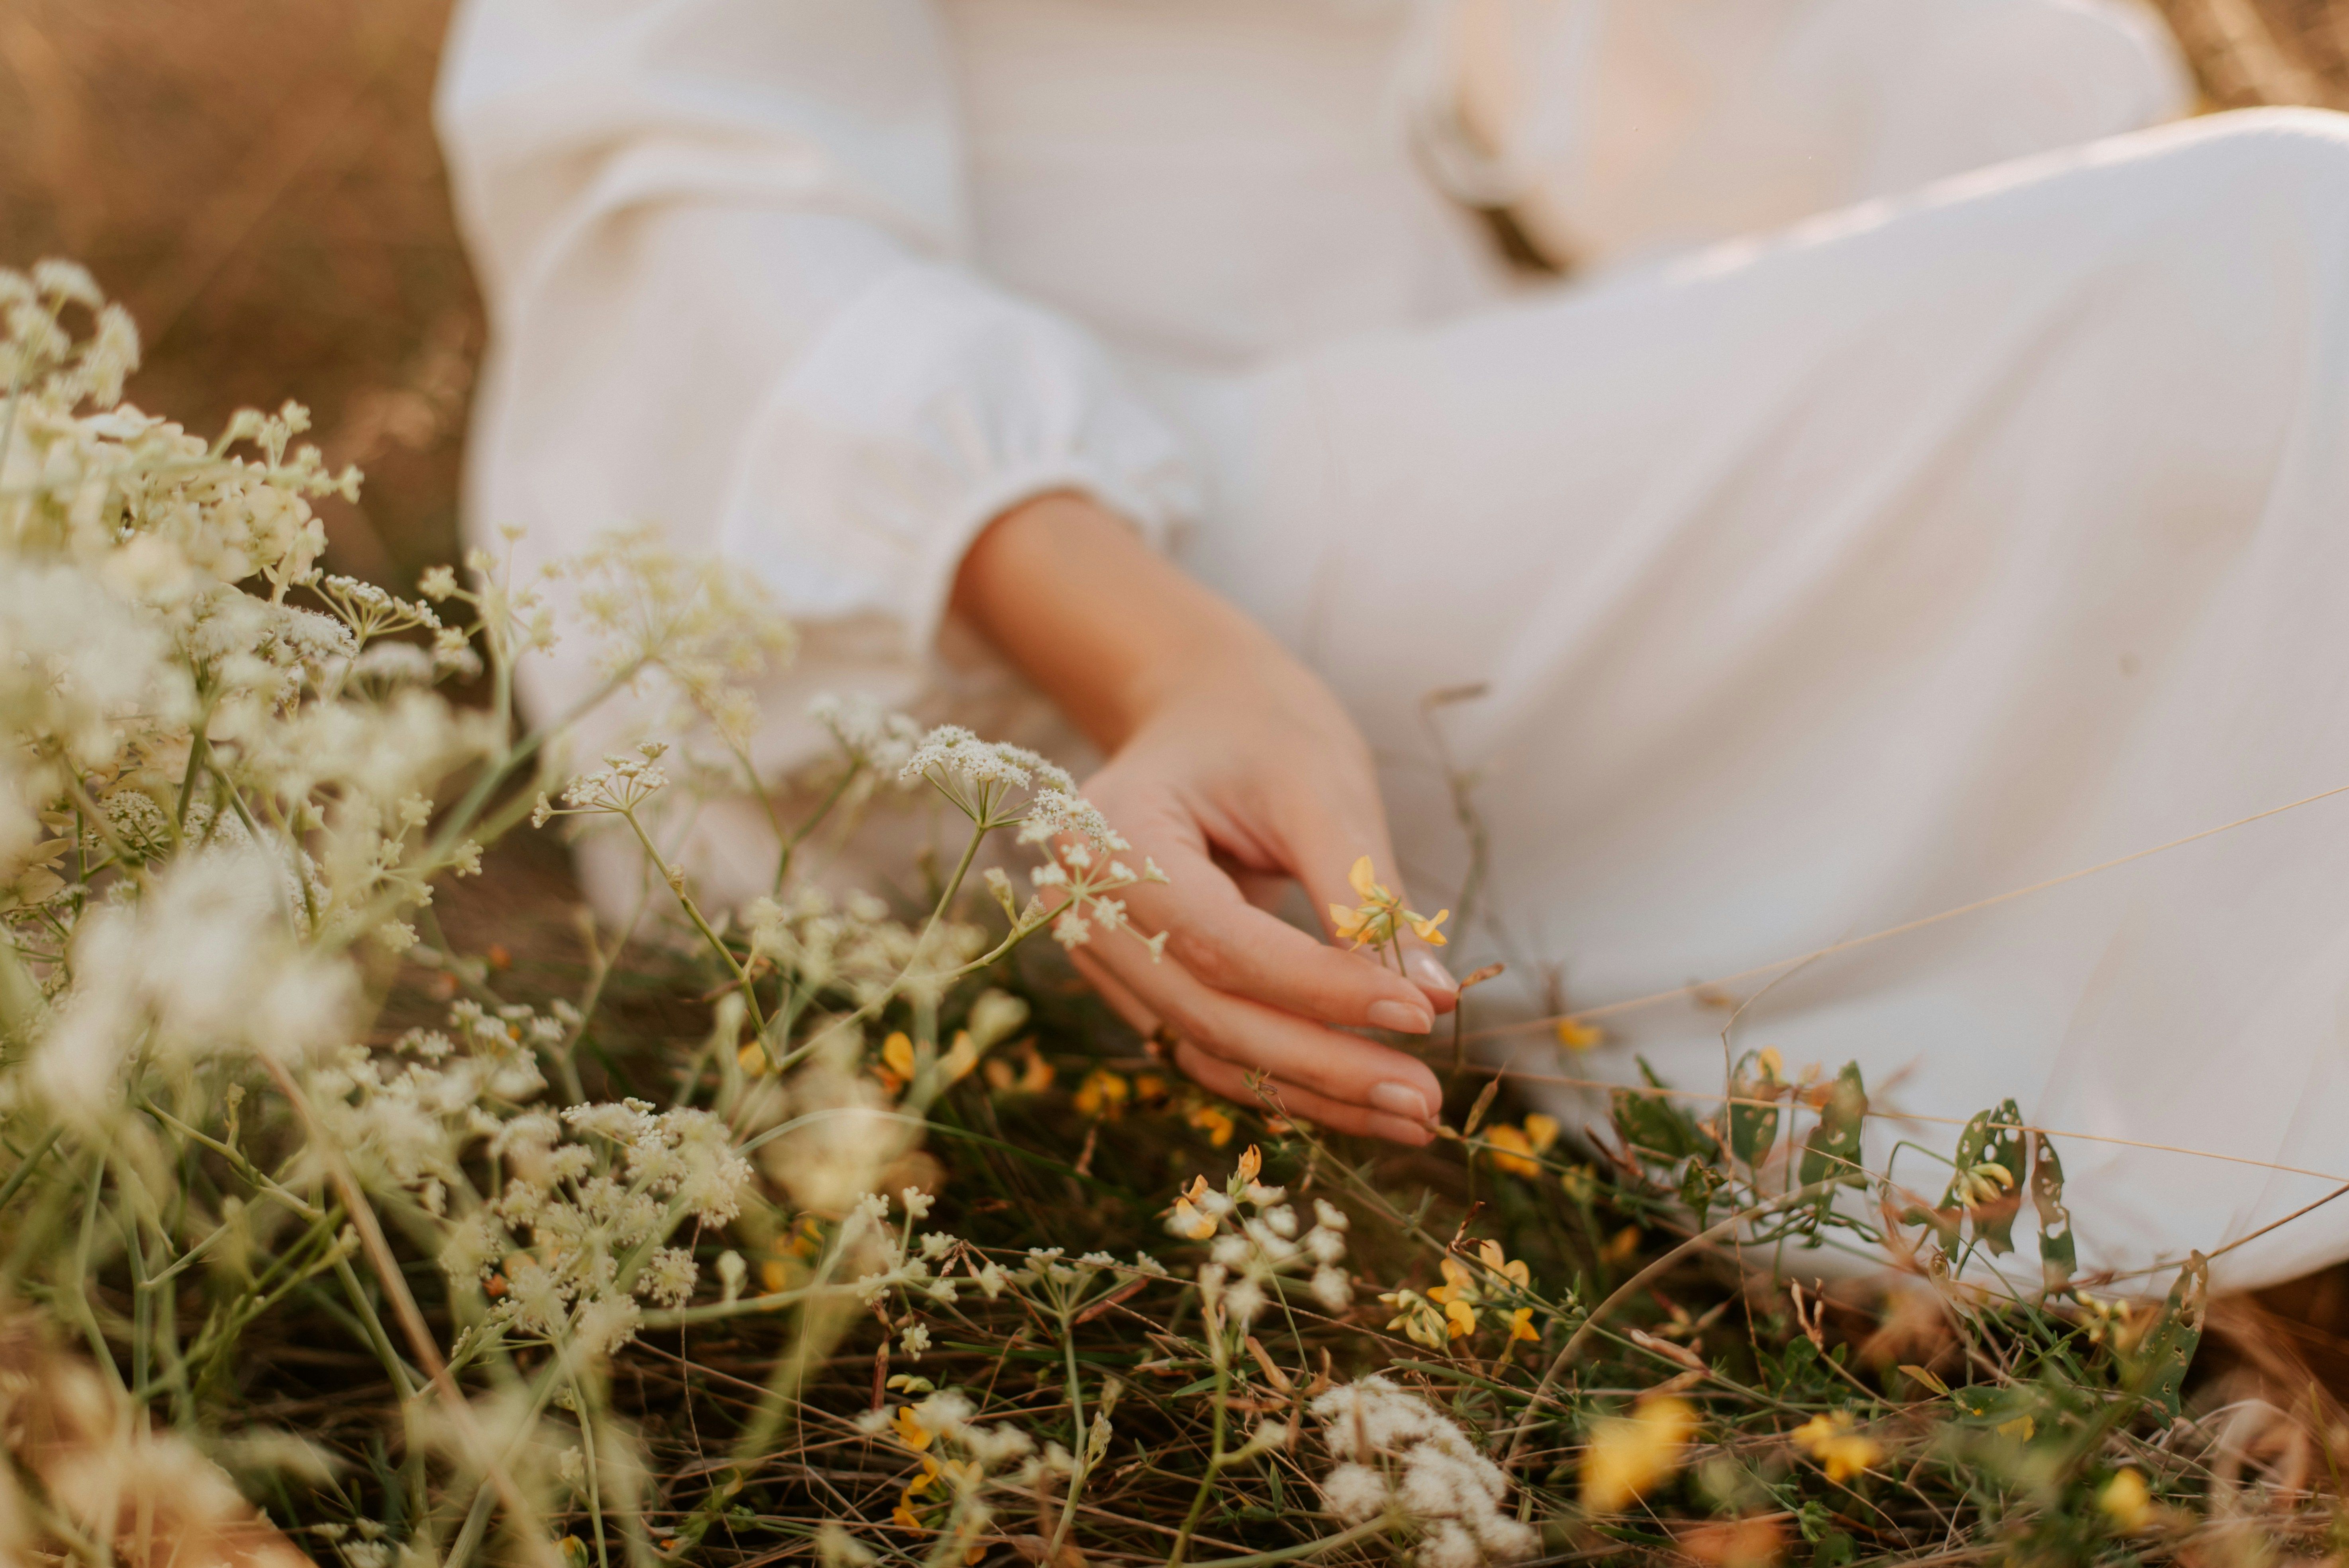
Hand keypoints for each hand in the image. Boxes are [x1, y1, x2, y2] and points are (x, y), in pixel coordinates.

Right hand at [952, 493, 1455, 1142]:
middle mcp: (1085, 909)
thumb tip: (1432, 996)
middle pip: (1208, 1014)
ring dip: (1313, 1094)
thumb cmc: (1260, 729)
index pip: (1220, 942)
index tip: (1418, 1017)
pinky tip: (1362, 1098)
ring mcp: (1101, 956)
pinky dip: (1286, 1079)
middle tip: (1426, 1103)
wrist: (1197, 710)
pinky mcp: (1137, 986)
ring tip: (1412, 1116)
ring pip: (1208, 1050)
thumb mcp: (1319, 783)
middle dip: (1323, 1067)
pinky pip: (1209, 1048)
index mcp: (1112, 837)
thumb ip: (1365, 891)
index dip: (1320, 989)